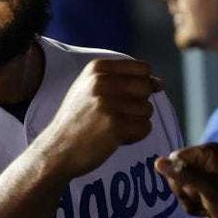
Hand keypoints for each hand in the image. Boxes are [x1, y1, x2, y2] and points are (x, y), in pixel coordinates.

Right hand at [39, 59, 161, 178]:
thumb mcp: (91, 89)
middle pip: (147, 87)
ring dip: (135, 122)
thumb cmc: (78, 120)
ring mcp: (107, 104)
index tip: (124, 98)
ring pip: (147, 109)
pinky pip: (145, 127)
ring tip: (112, 128)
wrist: (57, 150)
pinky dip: (134, 136)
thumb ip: (123, 81)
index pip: (142, 68)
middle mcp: (101, 82)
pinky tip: (115, 139)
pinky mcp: (115, 126)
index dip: (141, 84)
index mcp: (96, 68)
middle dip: (139, 104)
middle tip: (118, 116)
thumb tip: (159, 83)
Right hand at [155, 143, 217, 217]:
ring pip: (177, 188)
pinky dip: (192, 207)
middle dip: (184, 190)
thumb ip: (183, 174)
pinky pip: (184, 198)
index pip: (175, 158)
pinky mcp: (201, 193)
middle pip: (174, 173)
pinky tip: (206, 211)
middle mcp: (204, 162)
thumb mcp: (209, 188)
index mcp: (208, 153)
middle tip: (201, 197)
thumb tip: (157, 162)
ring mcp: (202, 178)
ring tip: (206, 205)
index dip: (179, 175)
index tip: (194, 187)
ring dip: (188, 201)